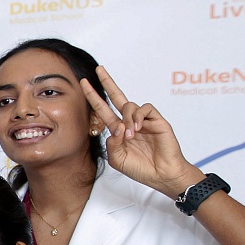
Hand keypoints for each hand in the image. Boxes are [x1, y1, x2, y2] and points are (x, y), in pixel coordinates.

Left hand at [82, 67, 204, 199]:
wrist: (162, 175)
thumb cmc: (140, 169)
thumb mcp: (118, 160)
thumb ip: (111, 144)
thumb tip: (115, 128)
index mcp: (118, 130)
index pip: (104, 110)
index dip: (94, 97)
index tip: (83, 84)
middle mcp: (129, 122)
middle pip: (117, 96)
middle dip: (107, 82)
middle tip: (99, 69)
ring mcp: (143, 120)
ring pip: (129, 105)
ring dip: (126, 119)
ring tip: (130, 135)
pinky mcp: (157, 120)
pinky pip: (145, 108)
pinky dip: (138, 116)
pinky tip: (138, 128)